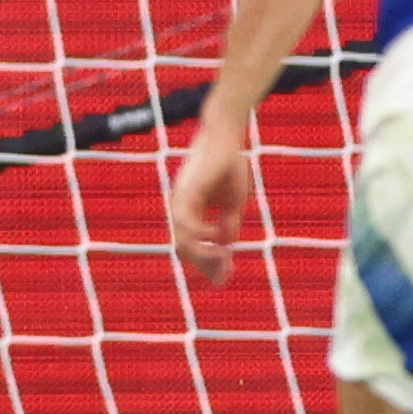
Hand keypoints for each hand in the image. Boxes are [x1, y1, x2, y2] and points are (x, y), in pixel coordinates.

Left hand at [162, 101, 256, 286]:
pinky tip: (217, 238)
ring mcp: (180, 201)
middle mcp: (180, 209)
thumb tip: (226, 245)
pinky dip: (201, 235)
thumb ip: (228, 223)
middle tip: (224, 277)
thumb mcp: (232, 202)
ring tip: (223, 259)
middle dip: (205, 265)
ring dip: (203, 255)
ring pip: (182, 241)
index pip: (192, 246)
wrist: (225, 136)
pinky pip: (186, 223)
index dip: (208, 263)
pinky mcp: (185, 192)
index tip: (225, 277)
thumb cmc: (228, 165)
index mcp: (189, 212)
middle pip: (184, 249)